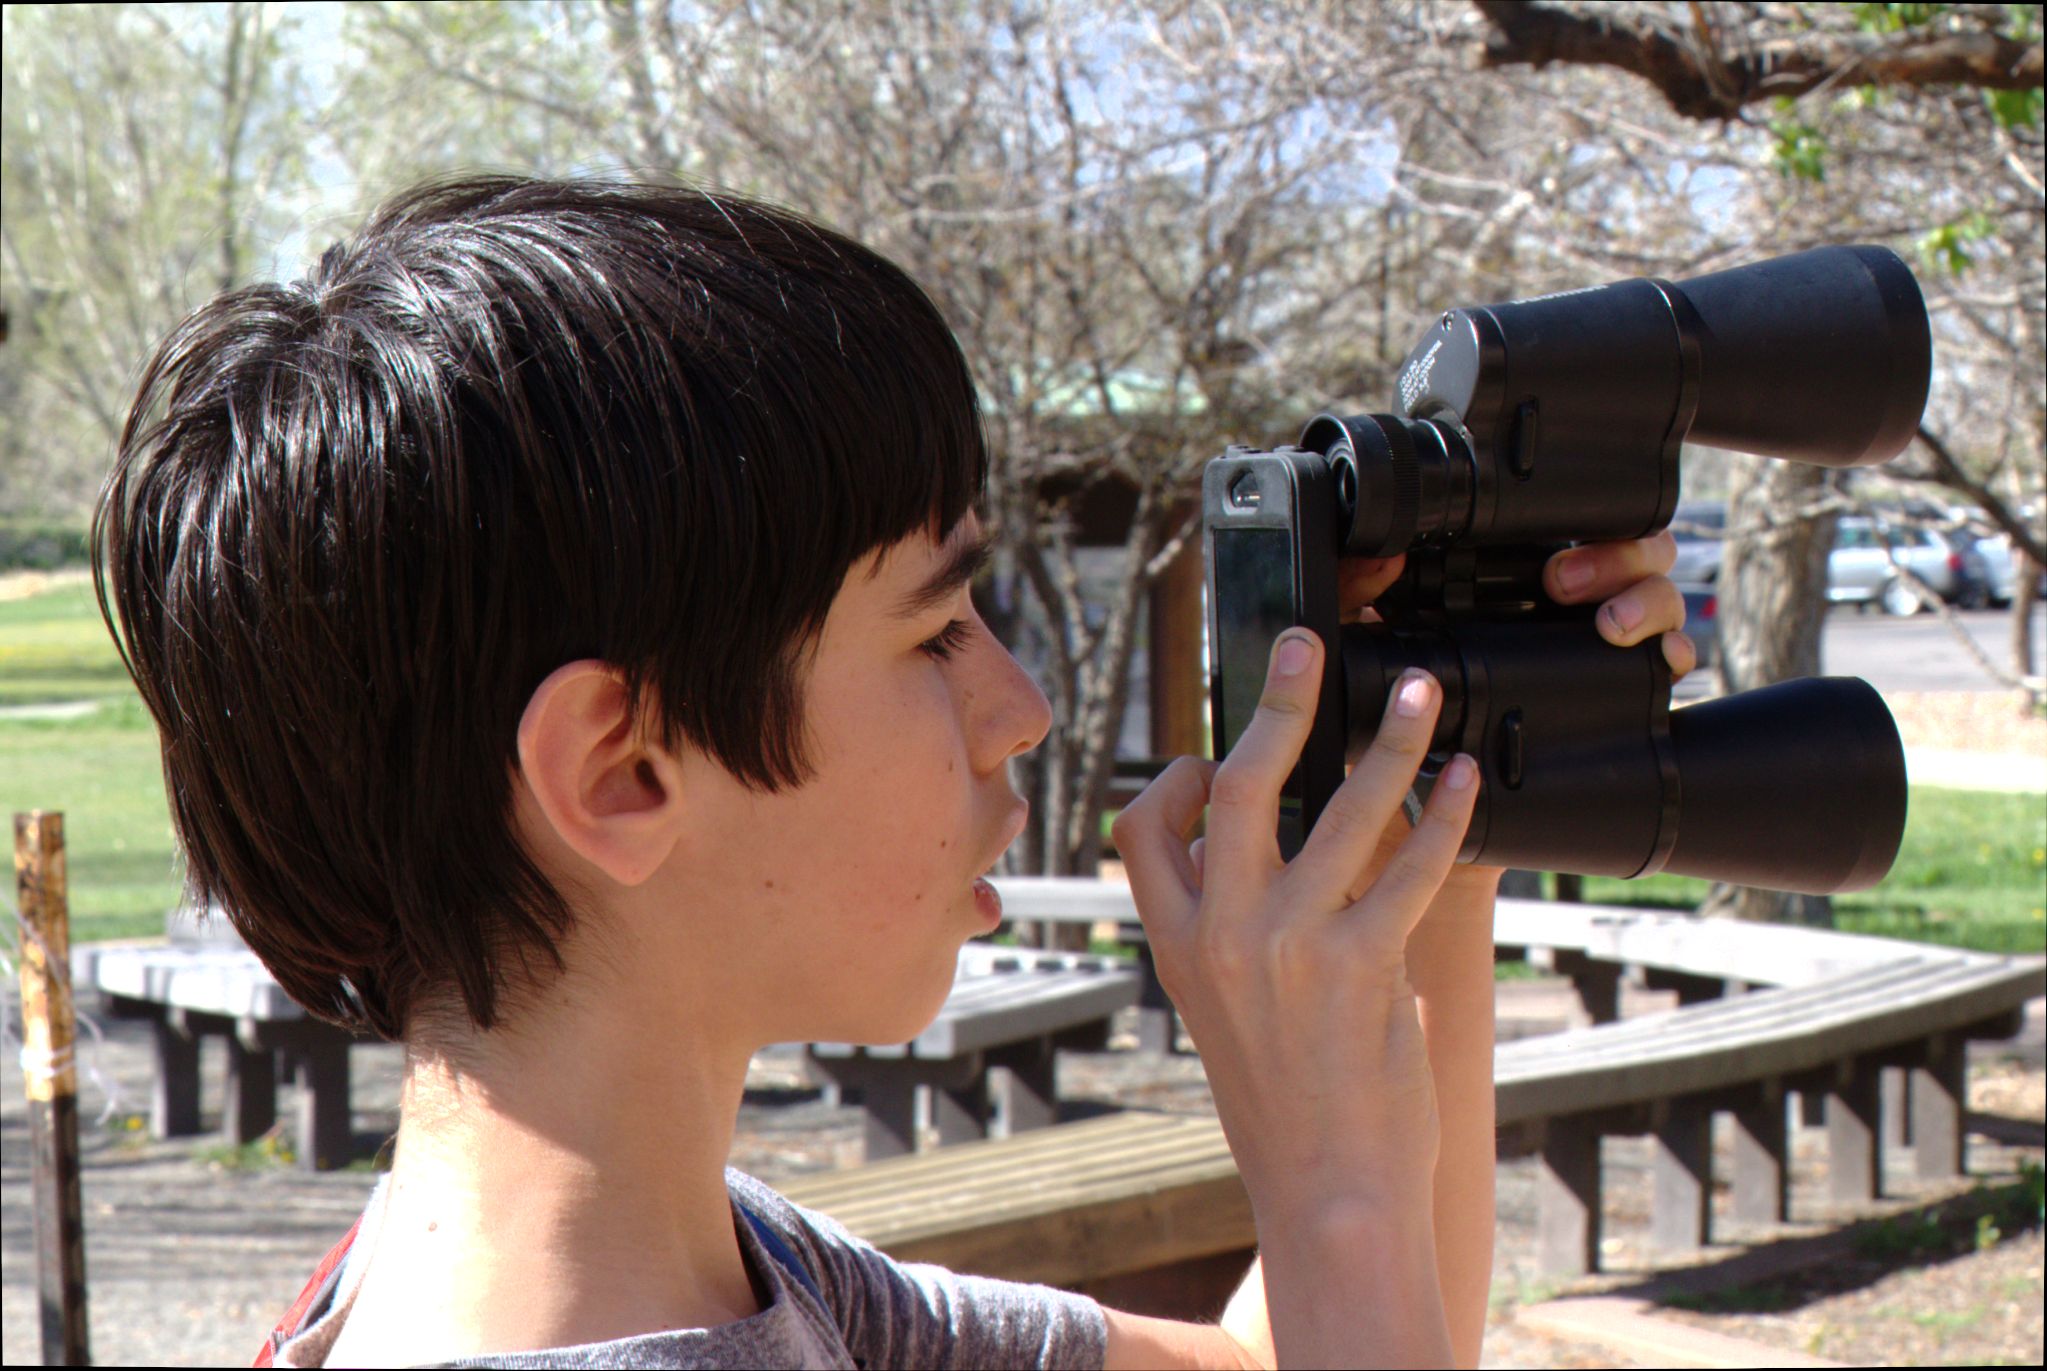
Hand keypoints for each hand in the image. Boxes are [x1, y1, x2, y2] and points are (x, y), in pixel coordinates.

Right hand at [1110, 631, 1478, 1218]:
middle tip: (1309, 644)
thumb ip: (1228, 930)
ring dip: (1391, 742)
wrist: (1327, 1193)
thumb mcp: (1221, 1013)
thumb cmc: (1283, 1105)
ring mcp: (1290, 948)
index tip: (1212, 754)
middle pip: (1238, 784)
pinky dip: (1447, 816)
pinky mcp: (1363, 966)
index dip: (1174, 778)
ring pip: (1341, 809)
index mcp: (1175, 945)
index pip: (1142, 829)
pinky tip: (1469, 785)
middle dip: (1278, 701)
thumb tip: (1264, 848)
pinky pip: (1411, 866)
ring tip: (1423, 697)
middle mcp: (1222, 935)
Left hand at [1337, 532, 1693, 894]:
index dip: (1574, 520)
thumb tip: (1378, 557)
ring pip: (1655, 594)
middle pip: (1623, 551)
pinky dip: (1676, 648)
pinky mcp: (1623, 693)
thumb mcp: (1364, 654)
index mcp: (1503, 587)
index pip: (1560, 528)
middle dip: (1613, 554)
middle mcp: (1560, 611)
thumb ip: (1355, 598)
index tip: (1538, 551)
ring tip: (1612, 626)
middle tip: (1562, 585)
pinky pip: (1670, 657)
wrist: (1408, 822)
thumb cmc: (1385, 730)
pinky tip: (1666, 658)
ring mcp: (1597, 648)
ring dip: (1646, 596)